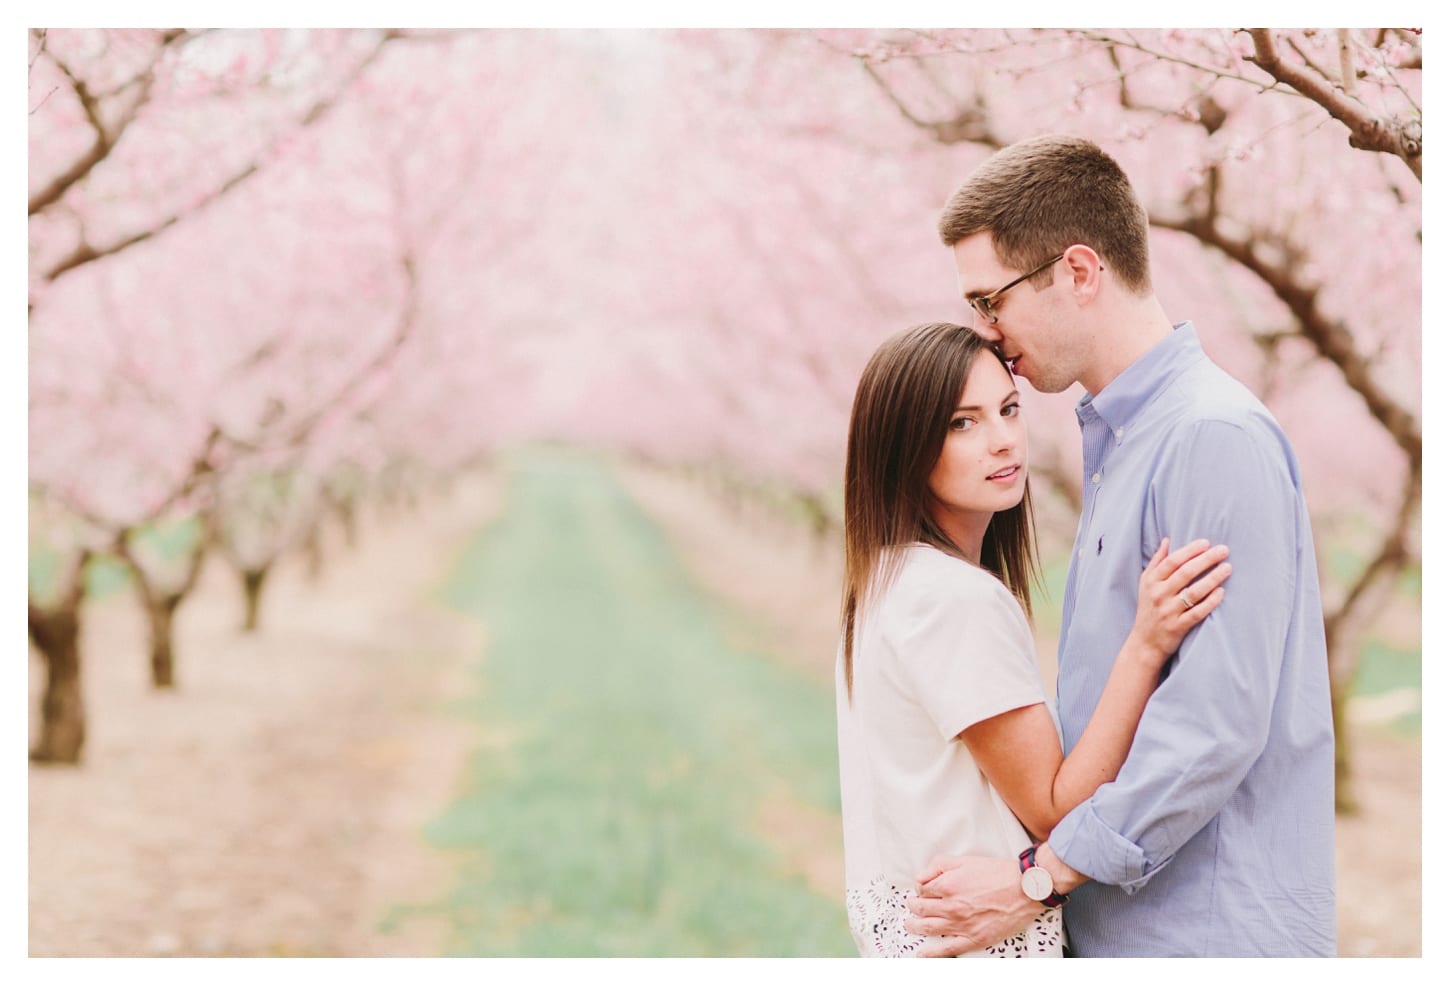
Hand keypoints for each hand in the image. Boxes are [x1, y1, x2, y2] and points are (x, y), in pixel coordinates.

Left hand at [903, 854, 1042, 957]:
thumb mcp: (965, 860)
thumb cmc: (998, 873)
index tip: (923, 890)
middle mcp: (951, 906)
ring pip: (928, 927)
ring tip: (910, 924)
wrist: (1025, 890)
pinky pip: (947, 949)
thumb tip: (922, 876)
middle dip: (913, 906)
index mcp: (948, 885)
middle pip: (921, 908)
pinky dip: (931, 953)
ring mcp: (961, 925)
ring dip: (914, 926)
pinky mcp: (973, 939)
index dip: (920, 888)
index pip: (922, 889)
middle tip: (912, 905)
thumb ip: (939, 865)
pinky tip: (922, 953)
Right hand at [1130, 538, 1229, 662]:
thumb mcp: (1146, 584)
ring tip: (1227, 568)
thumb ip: (1156, 562)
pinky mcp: (1178, 626)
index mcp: (1152, 582)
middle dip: (1206, 560)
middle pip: (1185, 573)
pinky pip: (1197, 612)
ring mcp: (1169, 611)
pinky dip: (1210, 602)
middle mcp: (1159, 595)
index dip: (1189, 550)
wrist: (1145, 642)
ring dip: (1212, 578)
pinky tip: (1221, 592)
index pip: (1172, 562)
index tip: (1206, 542)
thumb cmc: (1148, 608)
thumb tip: (1167, 540)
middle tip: (1223, 550)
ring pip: (1194, 592)